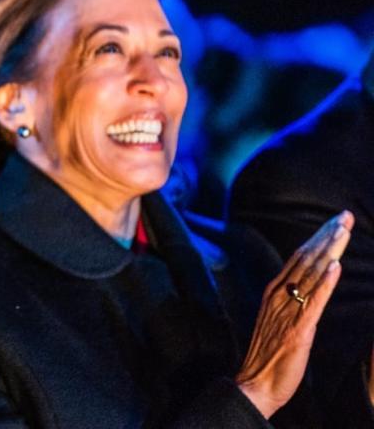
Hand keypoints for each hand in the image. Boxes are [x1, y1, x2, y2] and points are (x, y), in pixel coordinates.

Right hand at [236, 210, 352, 418]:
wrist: (255, 383)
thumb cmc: (269, 356)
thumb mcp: (278, 320)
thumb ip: (291, 300)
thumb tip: (308, 283)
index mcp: (273, 292)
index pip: (298, 257)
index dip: (318, 237)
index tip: (335, 222)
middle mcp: (279, 296)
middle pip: (306, 259)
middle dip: (327, 236)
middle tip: (345, 216)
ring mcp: (287, 311)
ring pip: (311, 274)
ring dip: (329, 251)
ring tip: (343, 231)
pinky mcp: (298, 330)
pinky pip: (313, 302)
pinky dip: (324, 283)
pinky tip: (335, 267)